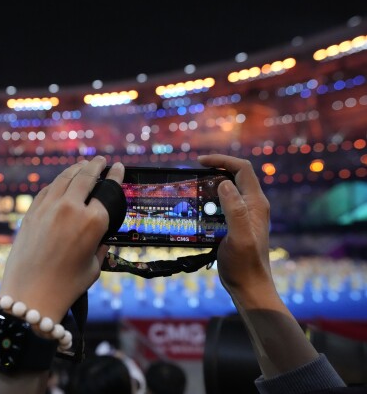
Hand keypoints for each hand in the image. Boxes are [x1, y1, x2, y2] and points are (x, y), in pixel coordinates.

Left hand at [0, 156, 124, 321]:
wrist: (30, 295)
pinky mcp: (32, 212)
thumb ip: (100, 244)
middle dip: (97, 165)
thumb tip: (100, 234)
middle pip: (87, 176)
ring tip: (84, 164)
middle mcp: (71, 208)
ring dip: (77, 168)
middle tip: (102, 160)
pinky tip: (62, 181)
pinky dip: (58, 182)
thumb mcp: (95, 266)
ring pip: (65, 178)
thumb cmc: (67, 286)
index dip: (116, 176)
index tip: (119, 167)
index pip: (109, 190)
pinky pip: (48, 189)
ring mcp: (49, 207)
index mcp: (94, 221)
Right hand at [197, 154, 272, 297]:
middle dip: (214, 170)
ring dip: (210, 186)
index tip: (200, 162)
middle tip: (193, 175)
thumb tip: (225, 183)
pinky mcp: (236, 224)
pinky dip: (209, 201)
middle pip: (235, 175)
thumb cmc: (245, 264)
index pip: (242, 168)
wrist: (249, 286)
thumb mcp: (239, 237)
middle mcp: (252, 205)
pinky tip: (196, 210)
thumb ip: (235, 210)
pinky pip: (222, 204)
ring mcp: (245, 215)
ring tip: (192, 191)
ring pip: (228, 190)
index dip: (222, 160)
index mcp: (255, 203)